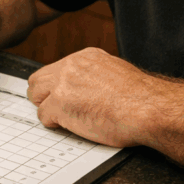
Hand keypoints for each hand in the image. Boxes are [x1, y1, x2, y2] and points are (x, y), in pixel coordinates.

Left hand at [26, 47, 165, 147]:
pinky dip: (55, 124)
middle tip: (56, 109)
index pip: (58, 68)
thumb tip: (88, 89)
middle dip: (44, 95)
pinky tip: (72, 127)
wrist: (148, 108)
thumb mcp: (117, 74)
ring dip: (46, 108)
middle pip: (39, 78)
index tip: (64, 96)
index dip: (58, 86)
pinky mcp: (59, 103)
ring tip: (64, 119)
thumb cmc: (142, 99)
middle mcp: (72, 65)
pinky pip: (43, 116)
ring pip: (36, 94)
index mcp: (87, 57)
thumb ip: (97, 77)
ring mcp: (63, 83)